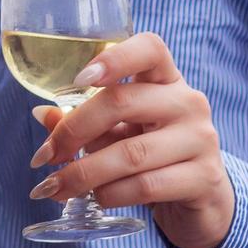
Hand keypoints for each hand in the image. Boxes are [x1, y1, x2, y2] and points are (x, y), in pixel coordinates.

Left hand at [28, 31, 232, 247]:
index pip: (149, 48)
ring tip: (56, 186)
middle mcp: (188, 102)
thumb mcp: (119, 129)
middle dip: (72, 131)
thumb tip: (42, 114)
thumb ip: (84, 120)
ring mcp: (201, 139)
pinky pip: (146, 185)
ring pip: (130, 153)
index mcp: (166, 79)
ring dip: (83, 173)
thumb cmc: (151, 153)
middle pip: (120, 101)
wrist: (202, 200)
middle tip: (44, 156)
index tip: (78, 80)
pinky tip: (96, 198)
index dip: (113, 58)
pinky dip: (111, 193)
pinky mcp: (205, 178)